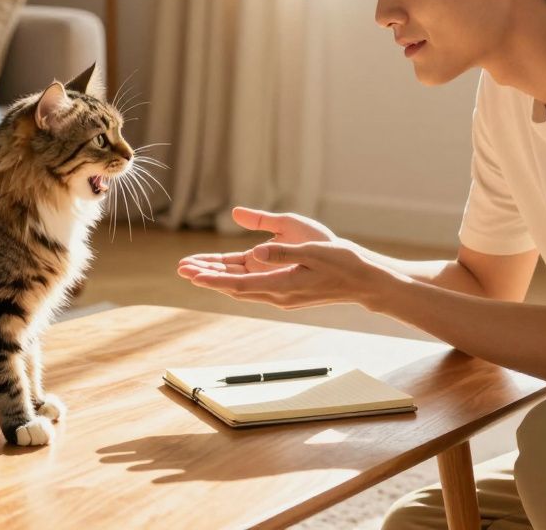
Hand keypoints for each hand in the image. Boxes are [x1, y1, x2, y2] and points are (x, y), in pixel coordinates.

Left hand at [177, 207, 337, 278]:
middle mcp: (278, 294)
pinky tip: (222, 271)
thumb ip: (283, 251)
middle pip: (234, 286)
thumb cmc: (342, 262)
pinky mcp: (284, 290)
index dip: (214, 279)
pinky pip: (251, 284)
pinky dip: (233, 277)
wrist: (363, 280)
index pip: (239, 283)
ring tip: (193, 268)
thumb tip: (255, 251)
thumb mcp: (314, 250)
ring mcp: (281, 294)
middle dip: (207, 277)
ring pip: (240, 286)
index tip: (192, 275)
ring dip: (217, 277)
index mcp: (283, 285)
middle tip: (181, 268)